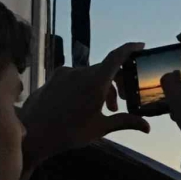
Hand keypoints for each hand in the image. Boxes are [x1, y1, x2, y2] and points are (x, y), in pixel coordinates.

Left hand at [19, 42, 151, 178]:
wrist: (33, 134)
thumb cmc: (69, 132)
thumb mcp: (101, 128)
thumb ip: (125, 122)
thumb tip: (147, 127)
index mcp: (95, 82)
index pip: (117, 57)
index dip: (130, 48)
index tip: (140, 45)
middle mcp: (80, 72)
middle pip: (105, 70)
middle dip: (116, 84)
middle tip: (118, 104)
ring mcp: (64, 74)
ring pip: (89, 75)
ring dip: (99, 89)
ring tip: (99, 110)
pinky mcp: (53, 78)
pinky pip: (74, 78)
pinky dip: (83, 88)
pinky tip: (80, 106)